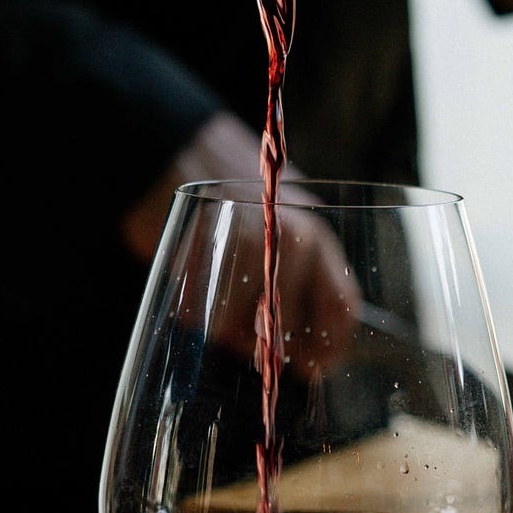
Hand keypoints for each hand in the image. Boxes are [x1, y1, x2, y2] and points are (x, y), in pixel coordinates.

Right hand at [119, 112, 359, 374]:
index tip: (320, 365)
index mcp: (314, 234)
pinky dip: (202, 318)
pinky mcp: (205, 270)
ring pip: (248, 333)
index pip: (343, 305)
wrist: (169, 147)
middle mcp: (290, 245)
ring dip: (234, 334)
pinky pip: (210, 323)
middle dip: (274, 351)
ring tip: (220, 300)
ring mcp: (247, 258)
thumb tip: (310, 330)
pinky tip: (197, 288)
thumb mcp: (282, 211)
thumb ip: (302, 260)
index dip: (334, 345)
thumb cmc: (225, 183)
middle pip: (291, 329)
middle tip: (259, 349)